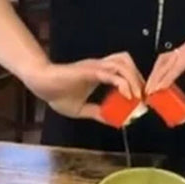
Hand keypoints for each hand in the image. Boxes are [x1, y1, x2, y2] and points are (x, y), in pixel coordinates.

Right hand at [24, 52, 144, 122]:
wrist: (41, 84)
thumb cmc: (57, 94)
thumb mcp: (81, 109)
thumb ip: (97, 113)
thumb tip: (114, 122)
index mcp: (98, 73)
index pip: (123, 69)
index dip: (134, 80)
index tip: (141, 98)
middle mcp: (99, 66)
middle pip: (126, 61)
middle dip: (138, 77)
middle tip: (143, 96)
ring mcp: (95, 66)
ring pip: (122, 63)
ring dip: (133, 78)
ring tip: (137, 95)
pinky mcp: (90, 70)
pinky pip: (111, 73)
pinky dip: (123, 83)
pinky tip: (128, 95)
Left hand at [145, 39, 184, 120]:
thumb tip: (178, 120)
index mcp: (184, 58)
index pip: (164, 67)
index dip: (155, 79)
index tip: (149, 94)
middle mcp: (183, 51)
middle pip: (162, 63)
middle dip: (153, 78)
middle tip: (147, 94)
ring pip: (166, 63)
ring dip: (158, 78)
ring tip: (152, 92)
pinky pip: (177, 63)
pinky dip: (168, 75)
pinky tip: (162, 86)